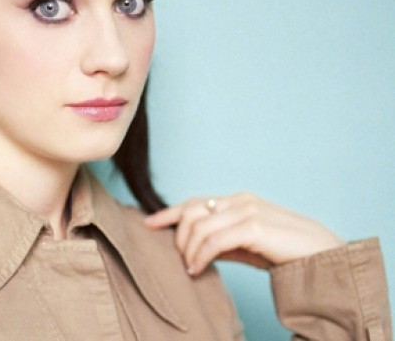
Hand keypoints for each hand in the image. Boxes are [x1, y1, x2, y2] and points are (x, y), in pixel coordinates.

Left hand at [144, 192, 344, 275]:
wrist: (322, 255)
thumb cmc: (284, 250)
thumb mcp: (247, 245)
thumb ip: (222, 240)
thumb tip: (195, 248)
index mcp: (237, 200)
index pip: (195, 201)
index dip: (169, 212)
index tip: (149, 224)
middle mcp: (239, 201)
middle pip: (192, 212)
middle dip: (178, 237)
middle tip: (181, 260)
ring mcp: (246, 211)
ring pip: (199, 227)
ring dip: (188, 250)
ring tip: (190, 269)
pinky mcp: (253, 226)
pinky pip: (214, 240)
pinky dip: (201, 255)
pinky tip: (198, 269)